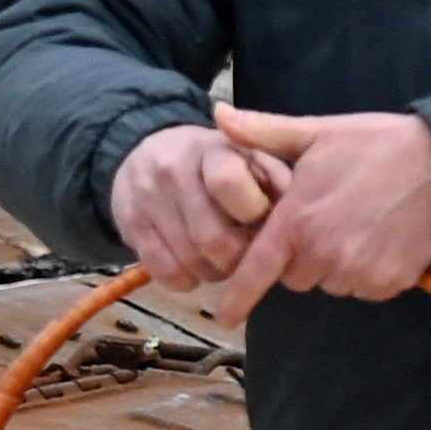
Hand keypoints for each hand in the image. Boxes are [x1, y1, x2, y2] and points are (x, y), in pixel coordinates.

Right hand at [108, 122, 272, 290]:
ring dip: (215, 272)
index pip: (228, 183)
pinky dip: (186, 280)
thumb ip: (277, 181)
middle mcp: (174, 169)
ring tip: (222, 261)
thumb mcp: (251, 157)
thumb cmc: (216, 162)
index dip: (252, 213)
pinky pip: (164, 270)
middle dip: (237, 258)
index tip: (259, 222)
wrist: (149, 150)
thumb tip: (300, 211)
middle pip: (211, 237)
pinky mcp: (130, 223)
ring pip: (190, 259)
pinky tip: (195, 268)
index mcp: (213, 149)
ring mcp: (148, 197)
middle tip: (244, 256)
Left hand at [206, 105, 430, 315]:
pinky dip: (365, 272)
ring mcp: (360, 272)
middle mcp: (324, 253)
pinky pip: (363, 288)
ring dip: (334, 265)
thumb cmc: (376, 144)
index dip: (237, 296)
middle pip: (295, 276)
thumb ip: (263, 132)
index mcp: (298, 220)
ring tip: (356, 226)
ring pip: (330, 283)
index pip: (255, 270)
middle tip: (324, 222)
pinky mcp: (390, 282)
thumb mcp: (316, 133)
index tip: (224, 316)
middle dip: (300, 257)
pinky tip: (379, 239)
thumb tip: (217, 114)